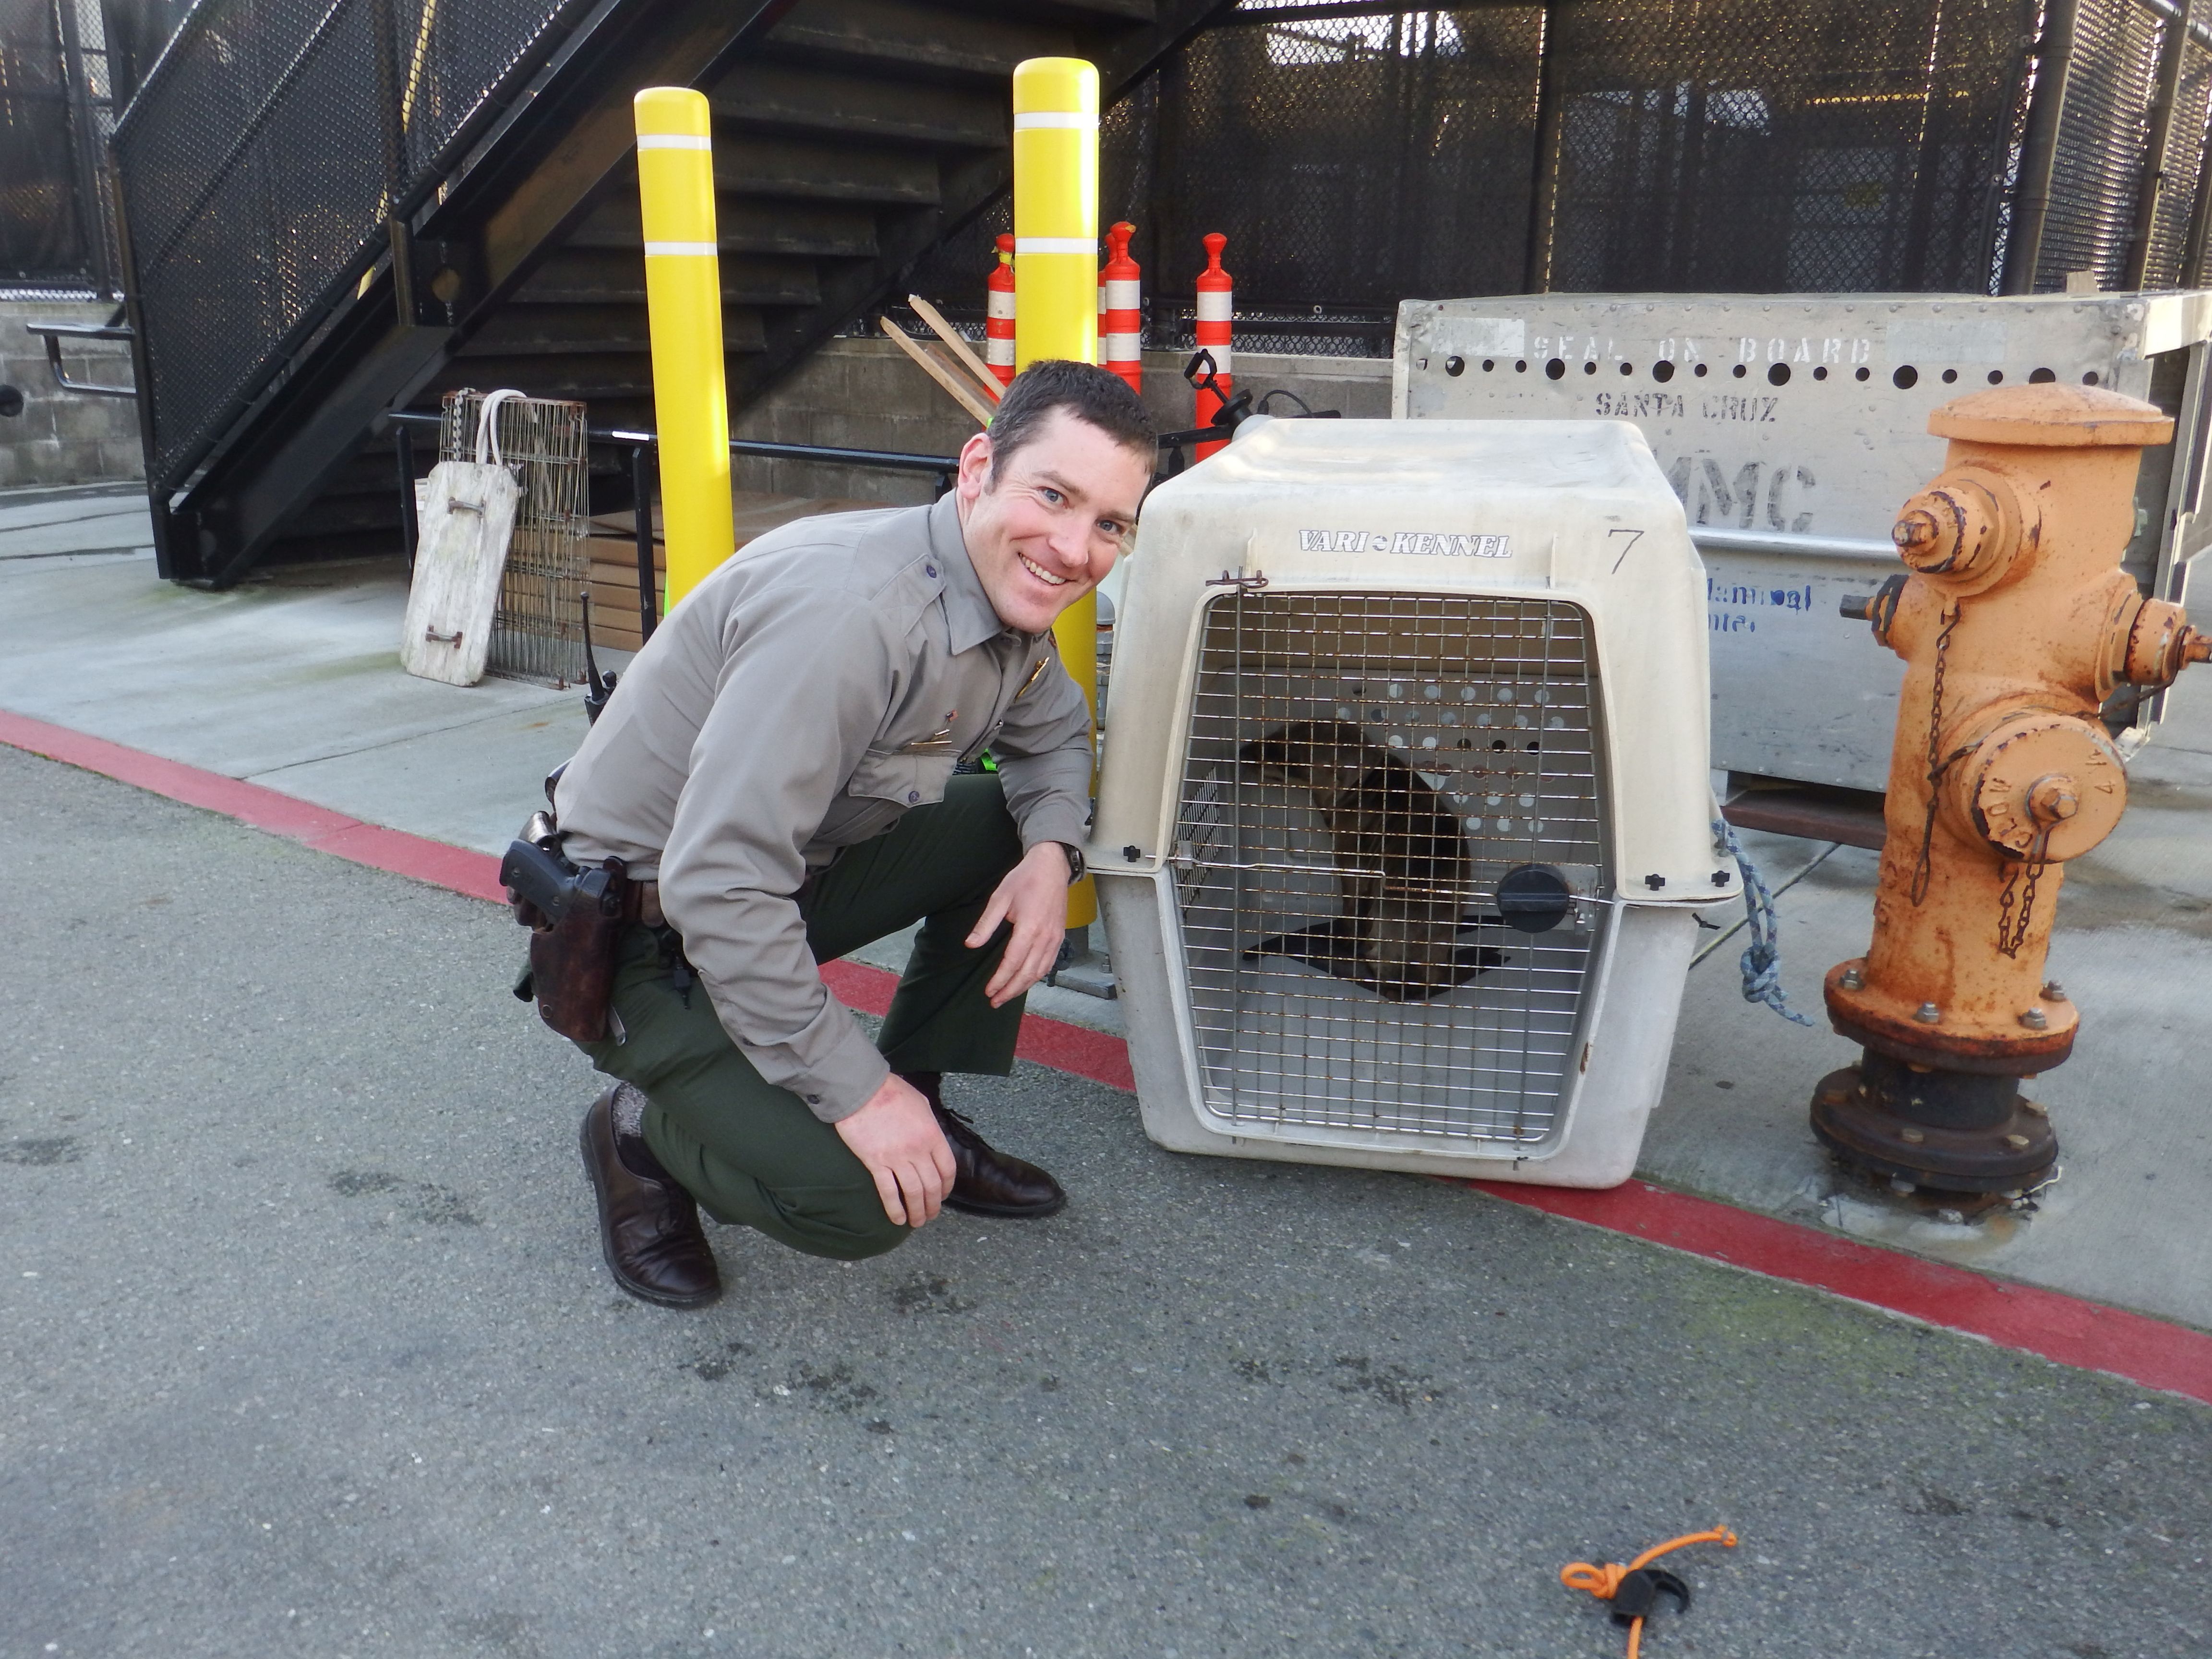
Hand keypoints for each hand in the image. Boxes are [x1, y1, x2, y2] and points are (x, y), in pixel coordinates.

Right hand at [835, 1073, 955, 1226]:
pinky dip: (894, 1209)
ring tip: (917, 1222)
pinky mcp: (875, 1162)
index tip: (942, 1195)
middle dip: (933, 1205)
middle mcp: (918, 1149)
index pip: (947, 1169)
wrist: (861, 1089)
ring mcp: (897, 1157)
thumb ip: (929, 1124)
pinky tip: (897, 1219)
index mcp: (932, 1134)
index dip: (947, 1187)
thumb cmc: (890, 1091)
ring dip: (917, 1211)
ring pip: (913, 1193)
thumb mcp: (921, 1103)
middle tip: (930, 1215)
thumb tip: (931, 1139)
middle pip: (931, 1185)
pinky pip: (888, 1192)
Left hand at [967, 842, 1073, 1006]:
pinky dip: (1037, 976)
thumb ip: (986, 924)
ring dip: (1024, 987)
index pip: (1013, 962)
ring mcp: (1055, 938)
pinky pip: (1049, 963)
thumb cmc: (1025, 879)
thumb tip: (971, 944)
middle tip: (995, 1001)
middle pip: (1027, 973)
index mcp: (1029, 928)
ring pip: (1040, 971)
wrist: (1052, 866)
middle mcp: (1045, 937)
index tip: (988, 991)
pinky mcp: (1059, 937)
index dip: (1000, 980)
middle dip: (1010, 990)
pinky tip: (1026, 981)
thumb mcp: (1000, 898)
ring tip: (1008, 995)